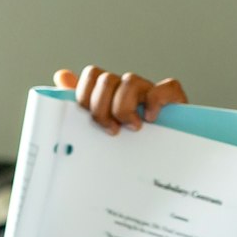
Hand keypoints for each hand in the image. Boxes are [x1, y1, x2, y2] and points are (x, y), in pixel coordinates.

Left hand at [54, 66, 187, 135]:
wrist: (163, 162)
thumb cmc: (128, 146)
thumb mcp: (99, 127)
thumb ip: (79, 103)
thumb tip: (62, 76)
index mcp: (111, 93)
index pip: (92, 75)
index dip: (86, 96)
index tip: (90, 119)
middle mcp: (129, 89)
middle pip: (106, 80)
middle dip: (102, 109)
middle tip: (111, 129)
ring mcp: (151, 92)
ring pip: (130, 81)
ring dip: (125, 108)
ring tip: (132, 127)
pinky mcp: (174, 100)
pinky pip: (166, 87)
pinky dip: (155, 102)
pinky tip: (151, 118)